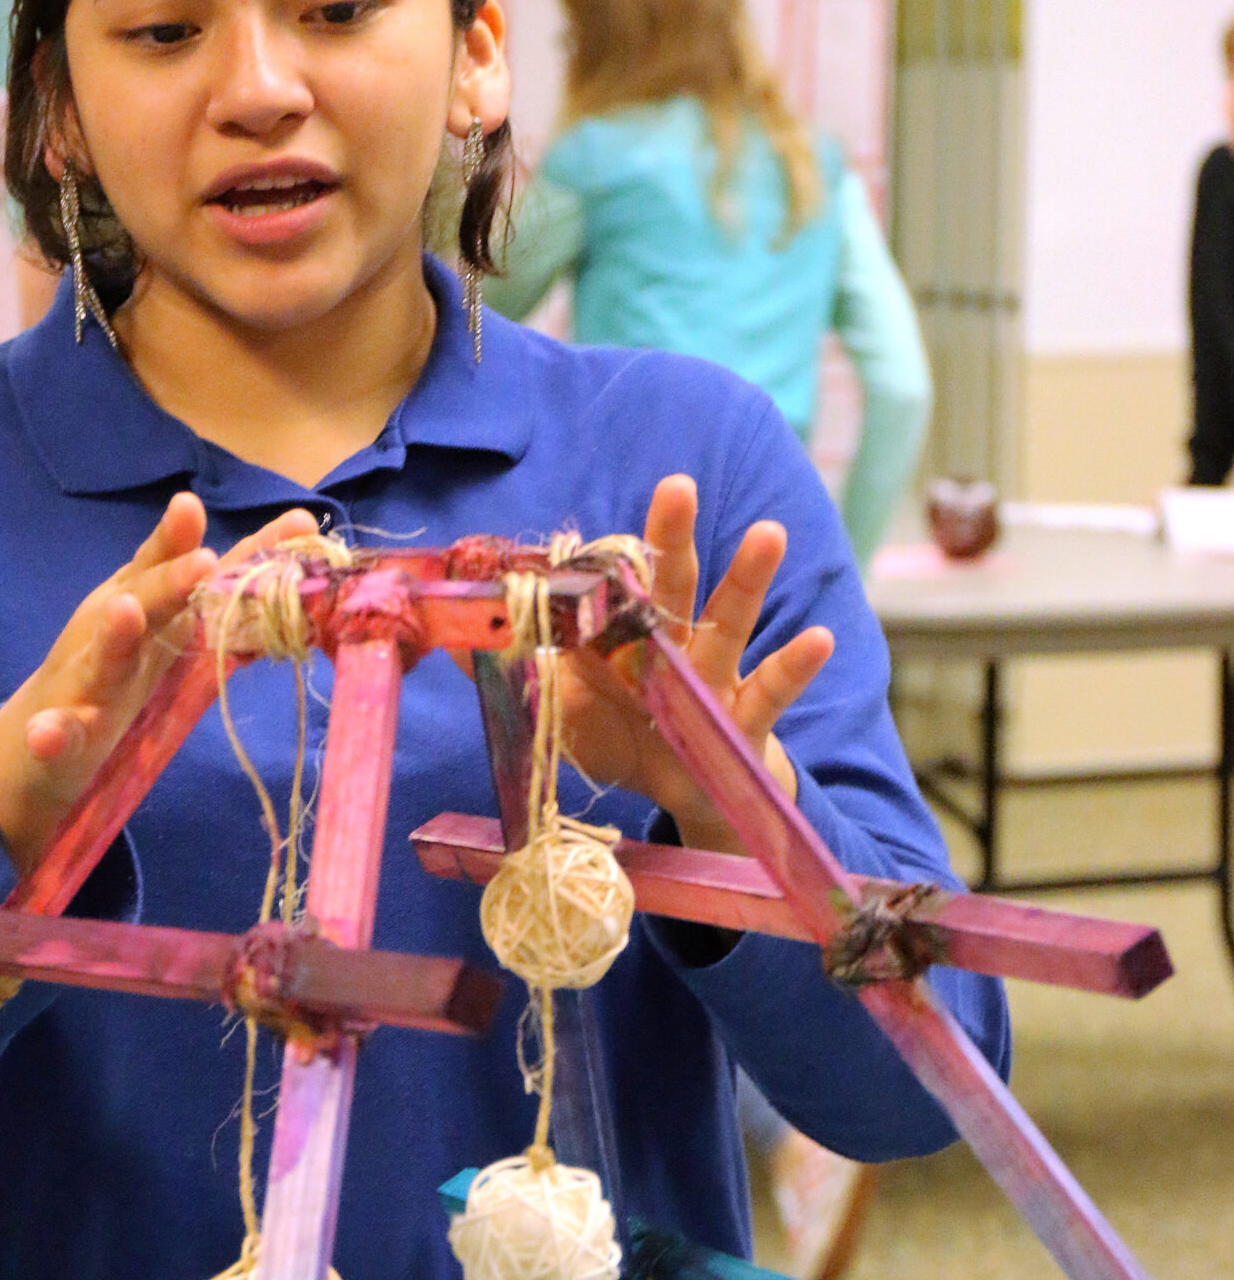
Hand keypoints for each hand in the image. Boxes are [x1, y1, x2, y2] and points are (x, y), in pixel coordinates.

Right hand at [0, 493, 318, 872]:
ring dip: (112, 634)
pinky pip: (54, 735)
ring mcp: (83, 682)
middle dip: (171, 578)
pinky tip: (44, 733)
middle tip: (203, 560)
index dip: (243, 550)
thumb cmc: (117, 674)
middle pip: (145, 598)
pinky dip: (49, 733)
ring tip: (123, 611)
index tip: (292, 523)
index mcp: (147, 606)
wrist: (41, 738)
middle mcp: (114, 631)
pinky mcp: (58, 737)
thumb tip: (292, 566)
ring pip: (100, 657)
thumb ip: (221, 601)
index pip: (196, 570)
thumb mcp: (168, 632)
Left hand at [559, 474, 832, 854]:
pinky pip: (771, 690)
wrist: (682, 793)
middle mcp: (673, 643)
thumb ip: (523, 673)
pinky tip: (819, 640)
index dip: (601, 562)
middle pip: (674, 584)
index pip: (615, 586)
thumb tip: (460, 642)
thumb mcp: (564, 711)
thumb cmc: (623, 738)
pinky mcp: (745, 721)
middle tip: (678, 486)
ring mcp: (715, 678)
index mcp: (627, 635)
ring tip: (770, 534)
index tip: (574, 540)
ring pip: (731, 622)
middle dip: (675, 537)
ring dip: (749, 579)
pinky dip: (794, 667)